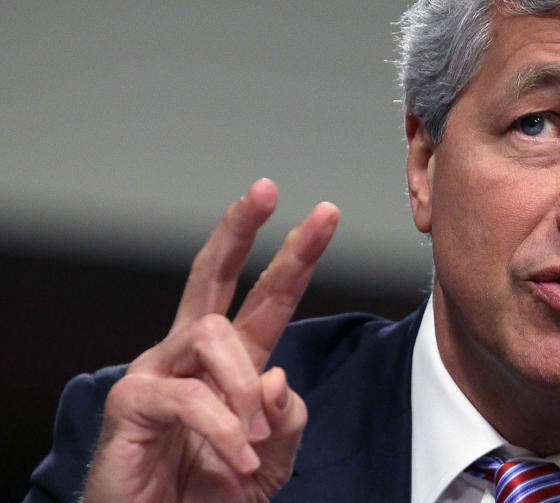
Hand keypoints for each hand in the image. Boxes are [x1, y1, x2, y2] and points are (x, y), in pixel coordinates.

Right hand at [82, 179, 339, 502]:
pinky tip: (236, 456)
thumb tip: (274, 375)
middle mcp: (193, 355)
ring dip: (242, 386)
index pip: (268, 295)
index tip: (325, 214)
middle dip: (240, 227)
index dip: (297, 254)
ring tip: (250, 441)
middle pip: (211, 272)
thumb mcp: (272, 454)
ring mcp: (158, 371)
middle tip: (266, 190)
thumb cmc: (214, 493)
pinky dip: (222, 428)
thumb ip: (285, 415)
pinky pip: (189, 395)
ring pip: (212, 333)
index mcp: (234, 360)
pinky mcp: (132, 402)